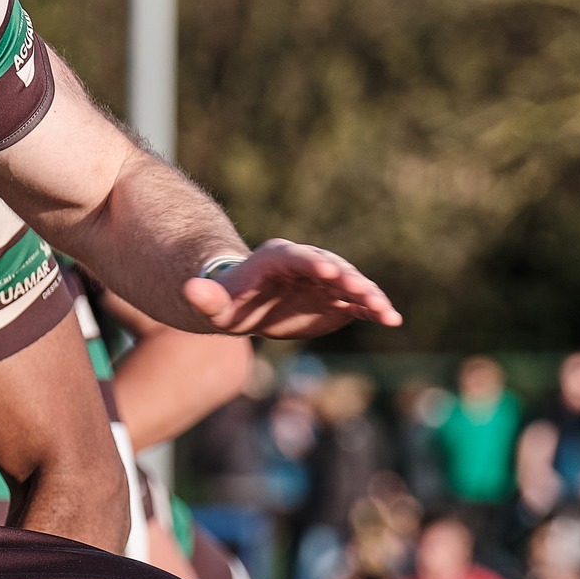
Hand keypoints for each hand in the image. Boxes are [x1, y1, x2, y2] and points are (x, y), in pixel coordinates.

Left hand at [182, 239, 401, 338]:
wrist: (248, 305)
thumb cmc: (228, 302)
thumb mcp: (214, 303)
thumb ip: (204, 298)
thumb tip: (188, 290)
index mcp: (276, 259)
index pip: (296, 258)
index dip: (310, 263)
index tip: (326, 269)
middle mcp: (306, 265)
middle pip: (329, 266)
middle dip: (345, 276)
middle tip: (360, 288)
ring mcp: (324, 282)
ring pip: (350, 284)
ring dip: (367, 295)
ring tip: (384, 311)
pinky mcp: (336, 300)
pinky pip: (358, 303)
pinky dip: (374, 309)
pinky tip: (391, 320)